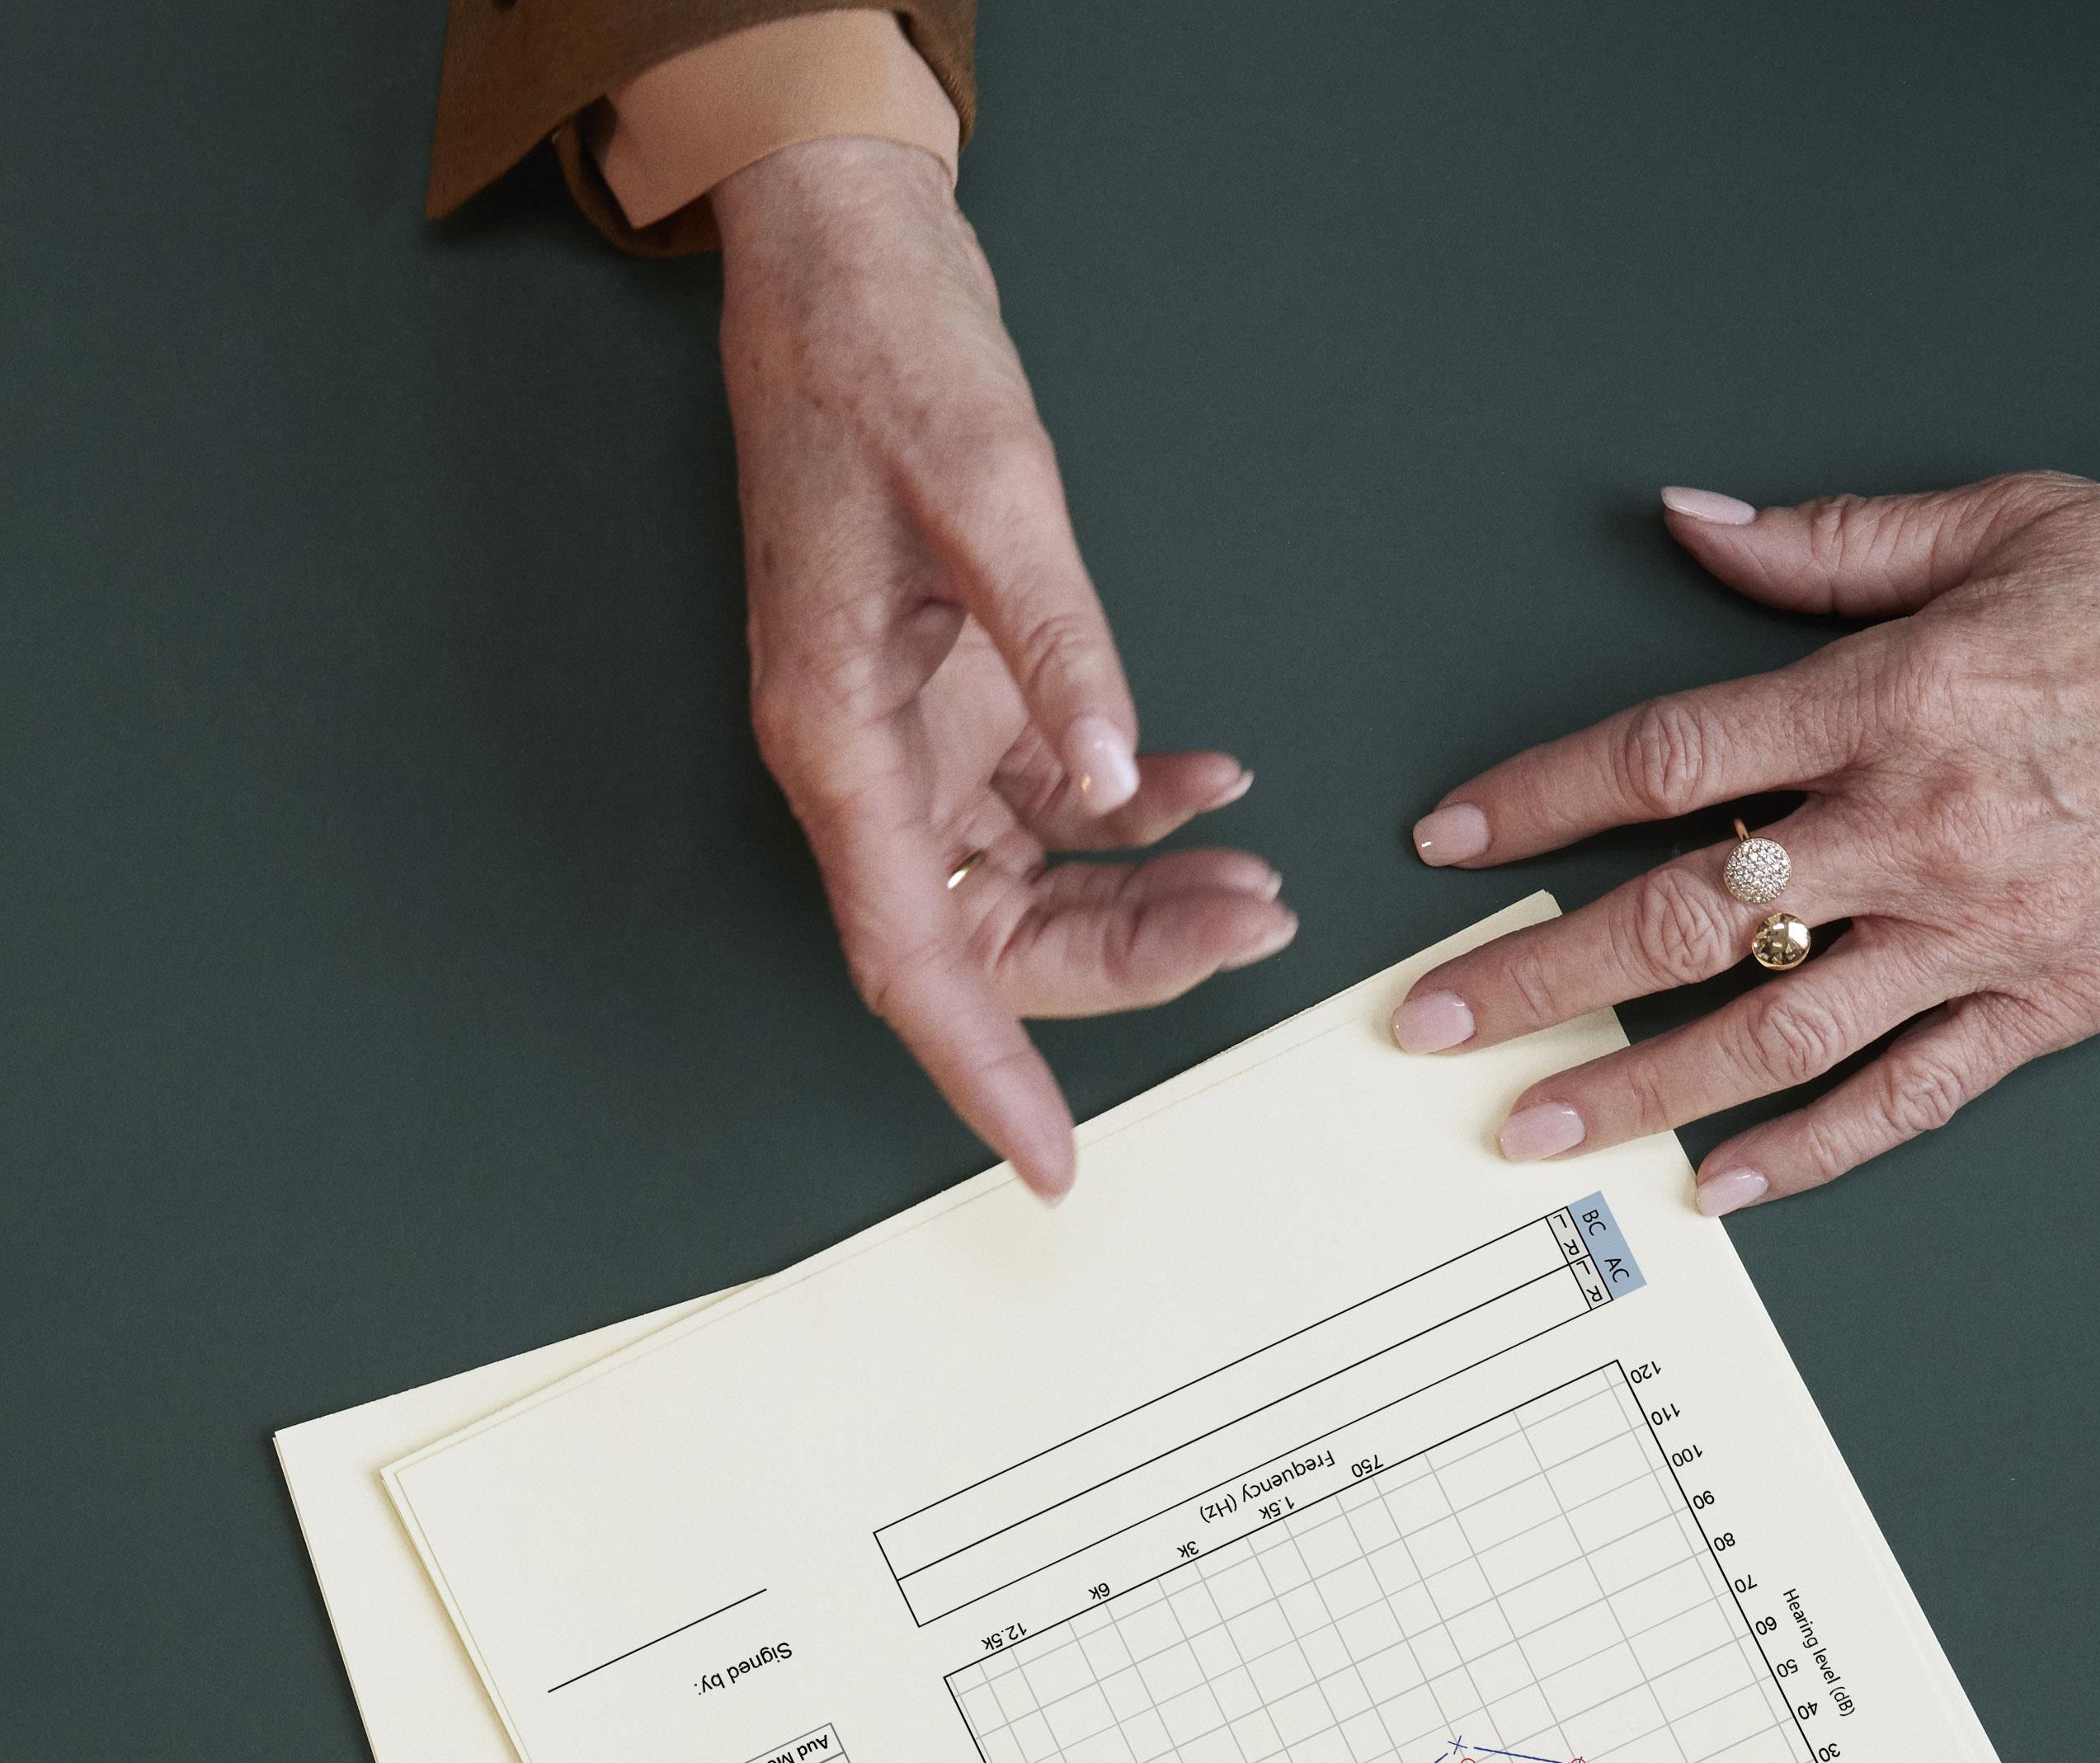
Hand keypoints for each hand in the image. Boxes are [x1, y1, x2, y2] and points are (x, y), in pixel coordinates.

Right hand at [713, 135, 1293, 1196]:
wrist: (843, 259)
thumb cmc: (886, 361)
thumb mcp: (987, 492)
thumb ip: (1057, 649)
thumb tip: (1118, 786)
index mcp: (837, 738)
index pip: (912, 962)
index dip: (985, 1074)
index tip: (1053, 1166)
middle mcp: (862, 760)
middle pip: (986, 938)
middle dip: (1121, 965)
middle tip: (1256, 933)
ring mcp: (906, 732)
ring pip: (1024, 883)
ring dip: (1141, 900)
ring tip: (1261, 885)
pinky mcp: (949, 690)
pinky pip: (1043, 801)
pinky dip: (1134, 812)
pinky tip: (1216, 788)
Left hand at [1402, 477, 2099, 1208]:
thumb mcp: (2008, 519)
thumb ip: (1831, 545)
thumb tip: (1688, 520)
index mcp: (1892, 698)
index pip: (1667, 756)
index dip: (1539, 798)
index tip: (1449, 839)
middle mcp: (1915, 827)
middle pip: (1682, 917)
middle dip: (1537, 971)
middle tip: (1428, 1022)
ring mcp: (1978, 932)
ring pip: (1768, 1033)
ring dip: (1633, 1086)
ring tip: (1530, 1124)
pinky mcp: (2048, 1007)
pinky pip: (1903, 1101)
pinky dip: (1804, 1155)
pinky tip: (1717, 1190)